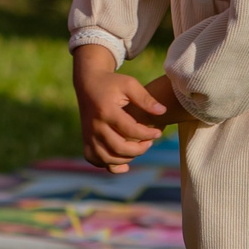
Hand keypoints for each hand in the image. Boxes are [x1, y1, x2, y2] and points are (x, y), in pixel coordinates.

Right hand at [72, 44, 177, 172]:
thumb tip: (162, 111)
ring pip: (107, 158)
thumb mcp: (129, 84)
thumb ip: (145, 98)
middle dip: (139, 149)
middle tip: (150, 142)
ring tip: (138, 149)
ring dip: (126, 158)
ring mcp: (88, 135)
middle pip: (119, 148)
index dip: (147, 134)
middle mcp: (95, 126)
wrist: (88, 84)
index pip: (130, 130)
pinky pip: (95, 159)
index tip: (158, 133)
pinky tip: (124, 161)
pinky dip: (109, 164)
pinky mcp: (85, 140)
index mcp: (106, 111)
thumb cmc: (112, 84)